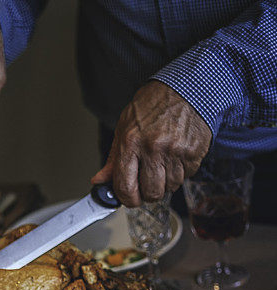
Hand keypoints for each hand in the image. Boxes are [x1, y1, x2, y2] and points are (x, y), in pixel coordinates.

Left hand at [92, 81, 211, 206]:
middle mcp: (153, 148)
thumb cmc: (154, 104)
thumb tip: (99, 181)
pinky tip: (176, 155)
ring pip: (169, 188)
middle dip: (148, 193)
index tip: (129, 198)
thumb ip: (113, 158)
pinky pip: (186, 177)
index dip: (127, 199)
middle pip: (150, 194)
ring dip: (165, 181)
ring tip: (164, 161)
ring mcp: (175, 151)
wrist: (187, 86)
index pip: (125, 188)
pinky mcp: (193, 153)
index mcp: (131, 142)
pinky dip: (180, 172)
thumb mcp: (125, 126)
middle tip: (148, 181)